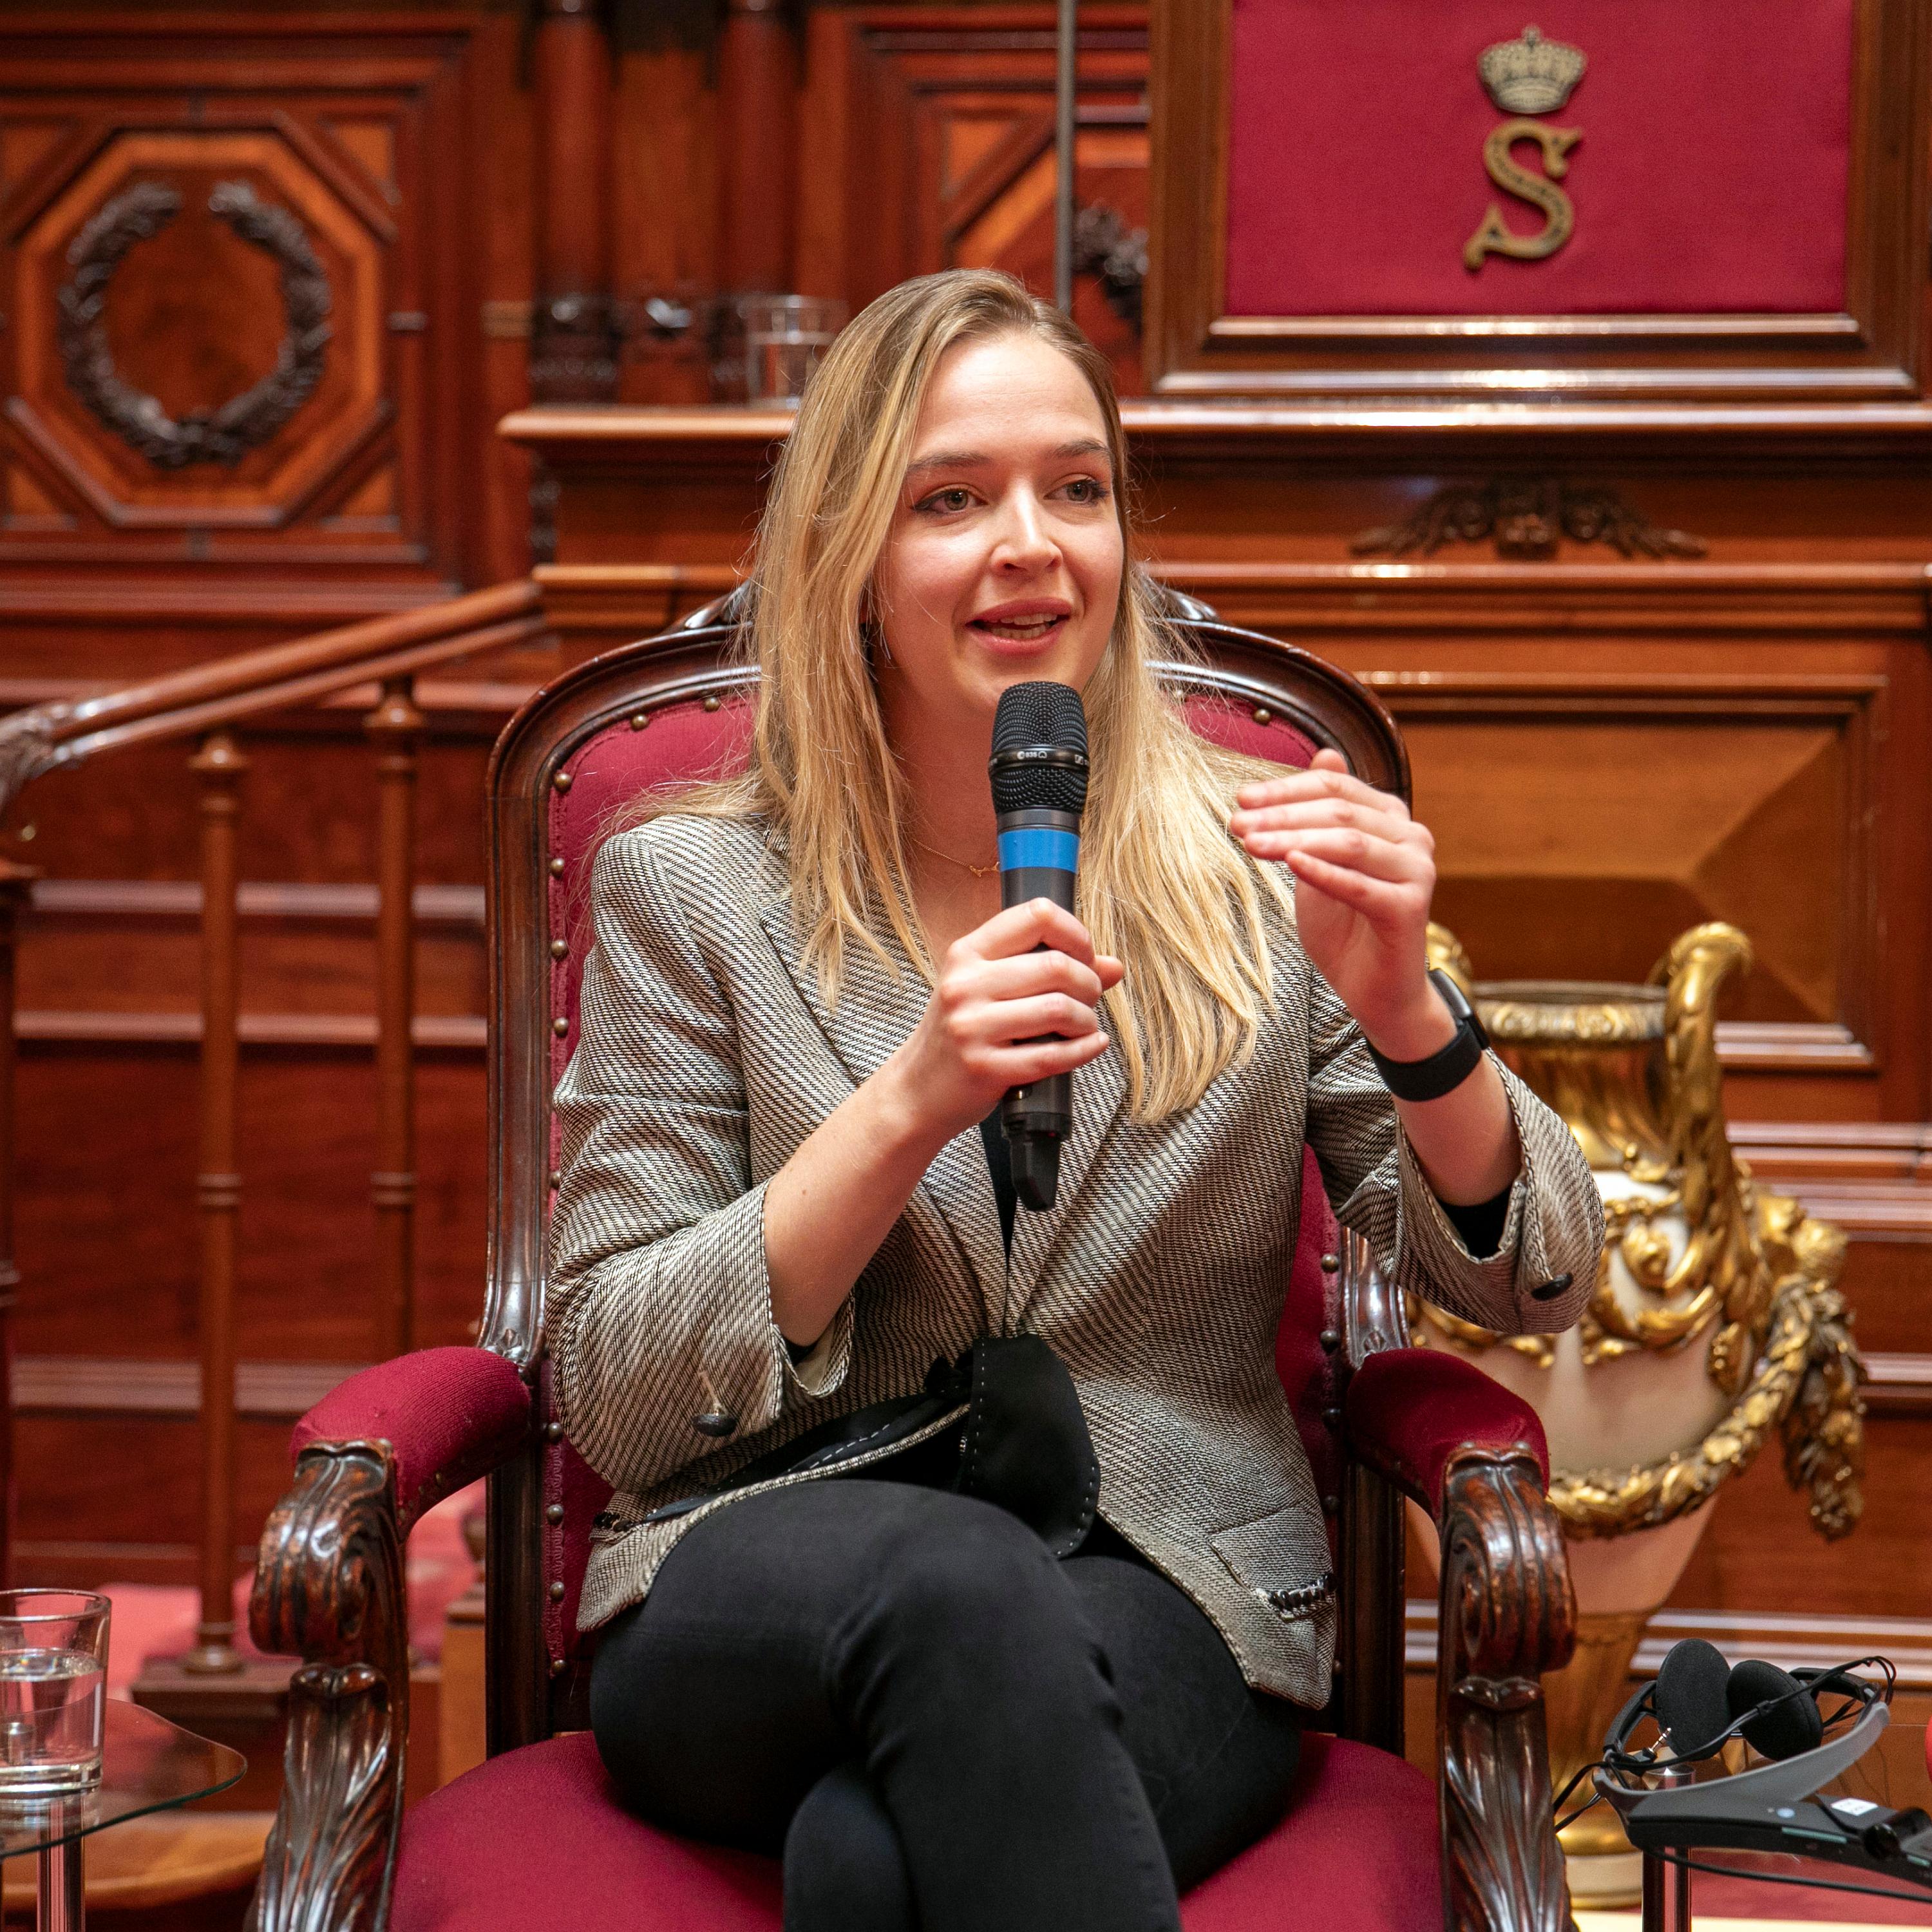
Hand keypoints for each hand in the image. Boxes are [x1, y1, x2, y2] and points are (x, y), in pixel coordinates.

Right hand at [882, 898, 1124, 1149]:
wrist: (917, 1089)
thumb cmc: (961, 1033)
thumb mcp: (989, 989)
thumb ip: (1047, 969)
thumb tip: (1113, 965)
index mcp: (967, 953)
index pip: (1035, 915)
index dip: (1075, 933)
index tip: (1084, 955)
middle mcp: (965, 985)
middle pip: (1056, 965)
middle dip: (1089, 983)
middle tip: (1089, 997)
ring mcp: (971, 1027)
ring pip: (1059, 1009)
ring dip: (1087, 1019)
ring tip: (1084, 1025)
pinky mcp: (984, 1068)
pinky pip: (1053, 1056)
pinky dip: (1084, 1050)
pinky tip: (1091, 1045)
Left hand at [1227, 749, 1450, 1058]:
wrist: (1375, 991)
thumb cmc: (1345, 927)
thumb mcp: (1321, 862)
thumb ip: (1320, 815)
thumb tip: (1325, 755)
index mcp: (1390, 819)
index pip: (1335, 788)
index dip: (1285, 789)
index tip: (1240, 799)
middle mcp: (1411, 837)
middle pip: (1339, 812)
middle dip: (1281, 814)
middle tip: (1236, 823)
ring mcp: (1416, 871)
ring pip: (1348, 842)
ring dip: (1293, 839)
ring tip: (1251, 843)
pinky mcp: (1410, 908)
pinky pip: (1360, 885)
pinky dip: (1324, 872)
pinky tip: (1292, 863)